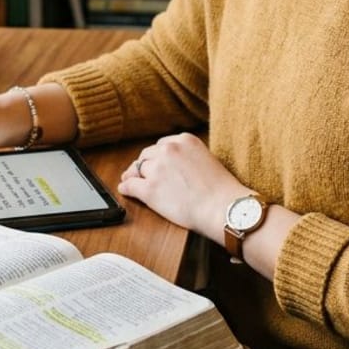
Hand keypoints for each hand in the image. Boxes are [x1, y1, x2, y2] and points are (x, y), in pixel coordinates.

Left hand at [118, 132, 246, 240]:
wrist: (223, 207)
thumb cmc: (222, 190)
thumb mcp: (208, 159)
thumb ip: (188, 157)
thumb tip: (173, 165)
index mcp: (184, 140)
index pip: (162, 145)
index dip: (157, 157)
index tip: (155, 163)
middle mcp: (168, 149)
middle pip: (147, 155)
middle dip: (144, 165)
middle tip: (140, 173)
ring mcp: (157, 169)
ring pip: (137, 169)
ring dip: (134, 176)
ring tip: (130, 181)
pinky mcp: (149, 189)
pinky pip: (130, 186)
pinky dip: (126, 188)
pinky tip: (125, 190)